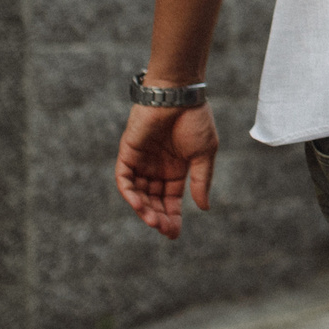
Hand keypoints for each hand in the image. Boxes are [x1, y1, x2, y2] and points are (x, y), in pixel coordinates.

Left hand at [115, 101, 218, 239]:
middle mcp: (157, 168)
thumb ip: (200, 181)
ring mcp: (141, 161)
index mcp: (176, 170)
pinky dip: (130, 193)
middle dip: (158, 217)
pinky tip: (139, 205)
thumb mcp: (204, 154)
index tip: (174, 234)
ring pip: (138, 193)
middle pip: (153, 201)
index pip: (170, 200)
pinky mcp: (128, 152)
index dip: (172, 217)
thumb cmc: (195, 119)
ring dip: (144, 209)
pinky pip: (124, 178)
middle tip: (164, 231)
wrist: (178, 94)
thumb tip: (203, 208)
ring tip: (153, 221)